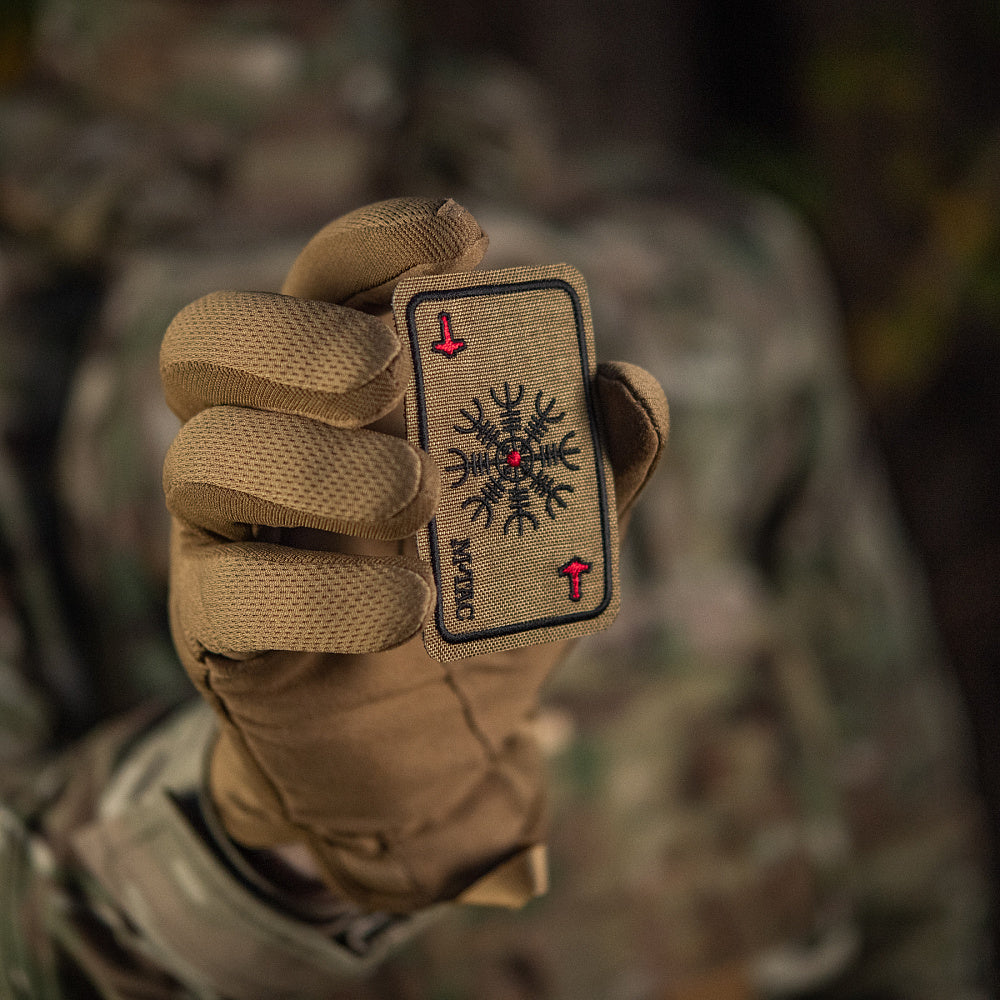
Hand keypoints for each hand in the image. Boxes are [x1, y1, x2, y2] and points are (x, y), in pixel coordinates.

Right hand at [160, 198, 667, 912]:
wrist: (433, 752)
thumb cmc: (487, 612)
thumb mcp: (560, 529)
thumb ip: (597, 458)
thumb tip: (625, 386)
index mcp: (341, 392)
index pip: (324, 281)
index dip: (376, 242)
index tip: (461, 237)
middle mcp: (264, 440)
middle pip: (207, 342)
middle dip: (294, 341)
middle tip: (389, 376)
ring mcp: (224, 536)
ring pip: (201, 458)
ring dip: (311, 467)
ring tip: (415, 499)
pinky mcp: (216, 629)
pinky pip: (228, 596)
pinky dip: (322, 596)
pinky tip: (406, 609)